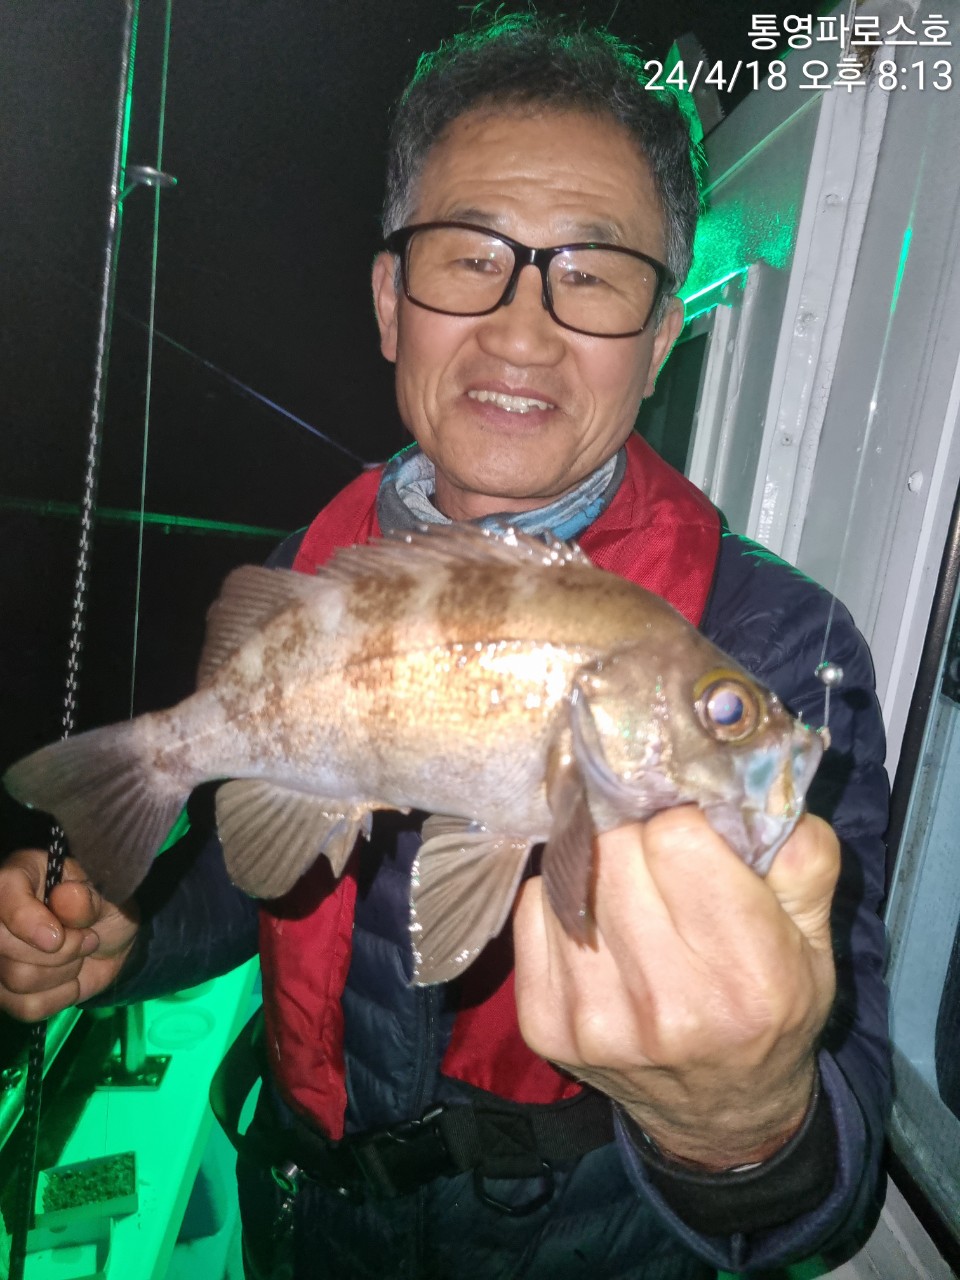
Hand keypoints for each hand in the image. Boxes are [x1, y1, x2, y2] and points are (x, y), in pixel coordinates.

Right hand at [0, 849, 139, 1021]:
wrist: (110, 943)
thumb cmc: (105, 908)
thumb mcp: (109, 896)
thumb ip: (88, 898)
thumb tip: (65, 898)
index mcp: (22, 876)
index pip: (3, 895)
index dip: (25, 920)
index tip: (56, 937)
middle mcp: (1, 914)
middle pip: (4, 946)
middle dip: (60, 951)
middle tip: (87, 938)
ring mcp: (0, 955)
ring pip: (16, 979)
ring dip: (63, 973)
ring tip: (80, 955)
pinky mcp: (6, 991)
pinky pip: (25, 1007)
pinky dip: (59, 997)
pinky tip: (70, 979)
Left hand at [513, 808, 838, 1169]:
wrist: (721, 1116)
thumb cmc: (770, 1009)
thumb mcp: (815, 940)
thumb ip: (803, 859)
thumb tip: (755, 787)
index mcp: (748, 975)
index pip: (677, 838)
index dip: (683, 818)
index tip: (692, 830)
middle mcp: (669, 1006)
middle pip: (615, 848)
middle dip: (636, 834)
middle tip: (655, 851)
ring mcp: (596, 1020)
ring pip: (569, 873)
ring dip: (597, 864)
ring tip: (627, 887)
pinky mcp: (543, 1025)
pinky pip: (532, 907)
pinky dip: (559, 898)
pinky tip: (594, 921)